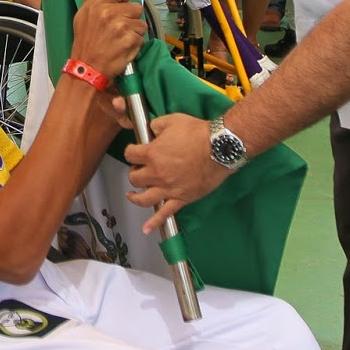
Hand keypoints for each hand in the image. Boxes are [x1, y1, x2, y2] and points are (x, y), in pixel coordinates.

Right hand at [68, 0, 145, 77]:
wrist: (87, 67)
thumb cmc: (84, 41)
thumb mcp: (82, 14)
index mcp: (99, 4)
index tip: (121, 4)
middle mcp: (111, 13)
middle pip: (135, 7)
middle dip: (130, 17)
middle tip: (119, 27)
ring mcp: (122, 27)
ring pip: (141, 23)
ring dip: (134, 32)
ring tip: (120, 38)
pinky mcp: (131, 40)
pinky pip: (142, 37)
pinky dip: (135, 43)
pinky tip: (123, 46)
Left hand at [121, 112, 229, 231]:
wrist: (220, 147)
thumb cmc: (198, 133)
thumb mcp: (172, 120)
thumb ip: (156, 126)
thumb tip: (150, 130)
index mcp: (152, 154)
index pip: (129, 155)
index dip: (131, 151)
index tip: (136, 151)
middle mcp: (157, 173)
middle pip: (134, 178)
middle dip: (135, 172)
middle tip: (141, 168)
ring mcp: (168, 188)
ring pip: (143, 198)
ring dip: (135, 196)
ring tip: (132, 194)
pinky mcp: (182, 198)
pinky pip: (165, 214)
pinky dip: (154, 223)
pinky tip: (146, 229)